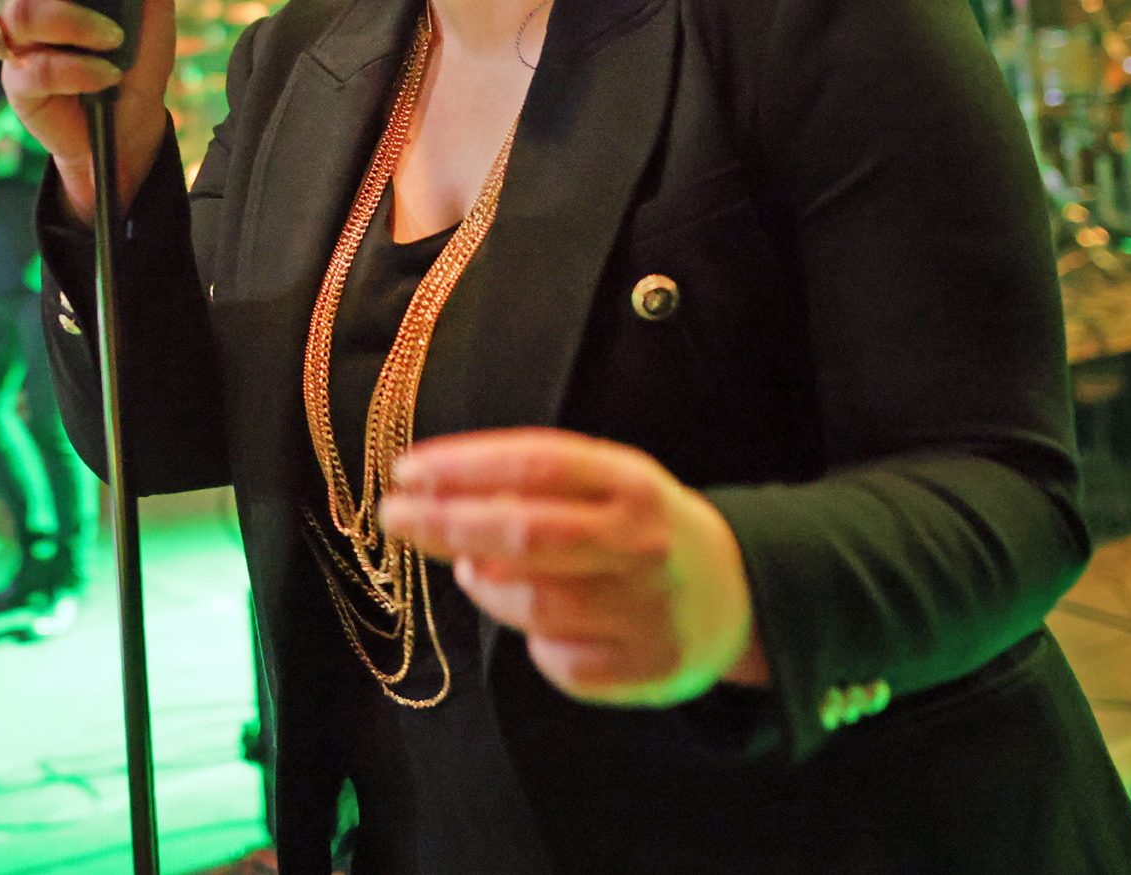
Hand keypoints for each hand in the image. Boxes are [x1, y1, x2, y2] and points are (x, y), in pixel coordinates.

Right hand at [0, 0, 177, 220]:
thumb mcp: (154, 0)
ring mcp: (16, 42)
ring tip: (115, 40)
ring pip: (22, 13)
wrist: (134, 124)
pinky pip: (35, 67)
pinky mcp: (19, 84)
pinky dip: (78, 69)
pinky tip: (106, 75)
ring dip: (76, 23)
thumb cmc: (136, 55)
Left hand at [382, 428, 768, 707]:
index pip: (539, 462)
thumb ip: (540, 483)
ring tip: (469, 571)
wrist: (735, 594)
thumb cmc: (643, 527)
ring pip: (532, 604)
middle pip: (527, 533)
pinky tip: (534, 620)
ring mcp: (646, 610)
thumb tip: (448, 498)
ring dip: (485, 586)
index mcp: (634, 483)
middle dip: (449, 524)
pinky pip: (557, 659)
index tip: (407, 470)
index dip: (466, 466)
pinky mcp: (644, 668)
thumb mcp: (610, 482)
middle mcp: (643, 543)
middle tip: (395, 517)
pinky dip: (532, 640)